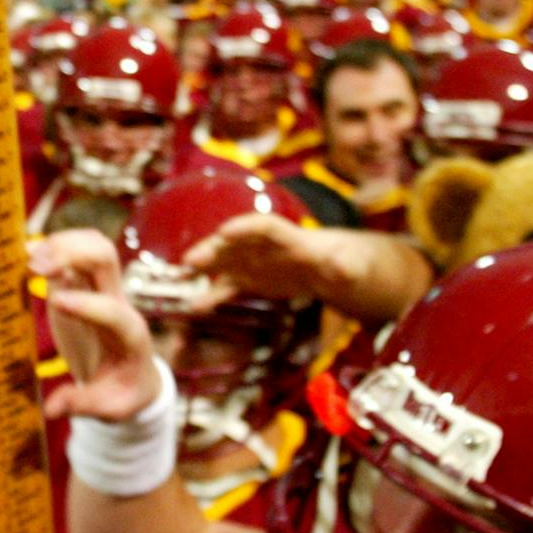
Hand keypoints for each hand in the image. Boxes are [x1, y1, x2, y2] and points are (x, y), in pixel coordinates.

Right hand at [32, 230, 159, 424]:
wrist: (135, 375)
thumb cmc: (122, 391)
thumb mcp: (109, 408)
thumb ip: (82, 404)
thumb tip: (52, 409)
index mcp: (129, 335)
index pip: (114, 311)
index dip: (87, 305)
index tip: (55, 304)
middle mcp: (118, 301)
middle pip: (106, 259)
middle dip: (72, 254)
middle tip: (35, 267)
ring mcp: (102, 287)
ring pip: (93, 244)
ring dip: (62, 243)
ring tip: (28, 256)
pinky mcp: (85, 282)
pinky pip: (76, 250)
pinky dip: (53, 244)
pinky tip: (26, 252)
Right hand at [179, 211, 346, 302]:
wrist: (335, 270)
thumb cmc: (344, 261)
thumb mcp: (350, 265)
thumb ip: (344, 267)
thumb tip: (342, 268)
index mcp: (289, 237)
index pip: (264, 227)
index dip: (244, 228)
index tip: (225, 232)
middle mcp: (265, 246)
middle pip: (236, 242)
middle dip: (213, 248)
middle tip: (190, 259)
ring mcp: (254, 262)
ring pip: (224, 260)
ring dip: (204, 266)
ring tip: (182, 274)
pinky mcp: (250, 279)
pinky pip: (228, 286)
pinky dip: (212, 295)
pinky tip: (196, 305)